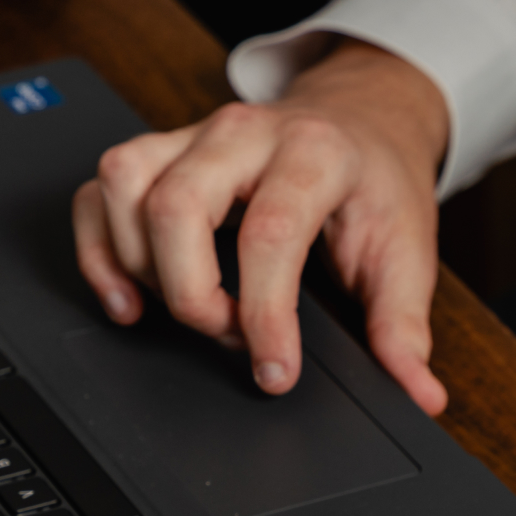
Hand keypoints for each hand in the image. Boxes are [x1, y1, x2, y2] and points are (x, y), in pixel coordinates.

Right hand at [73, 39, 449, 414]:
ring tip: (184, 309)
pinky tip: (127, 296)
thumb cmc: (376, 184)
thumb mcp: (405, 252)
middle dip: (192, 294)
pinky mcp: (158, 152)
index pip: (270, 234)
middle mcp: (244, 134)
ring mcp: (192, 136)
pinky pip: (98, 191)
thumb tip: (417, 394)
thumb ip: (404, 327)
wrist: (360, 121)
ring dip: (140, 267)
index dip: (263, 316)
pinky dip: (99, 250)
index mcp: (315, 154)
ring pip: (124, 186)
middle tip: (228, 334)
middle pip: (176, 206)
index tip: (274, 371)